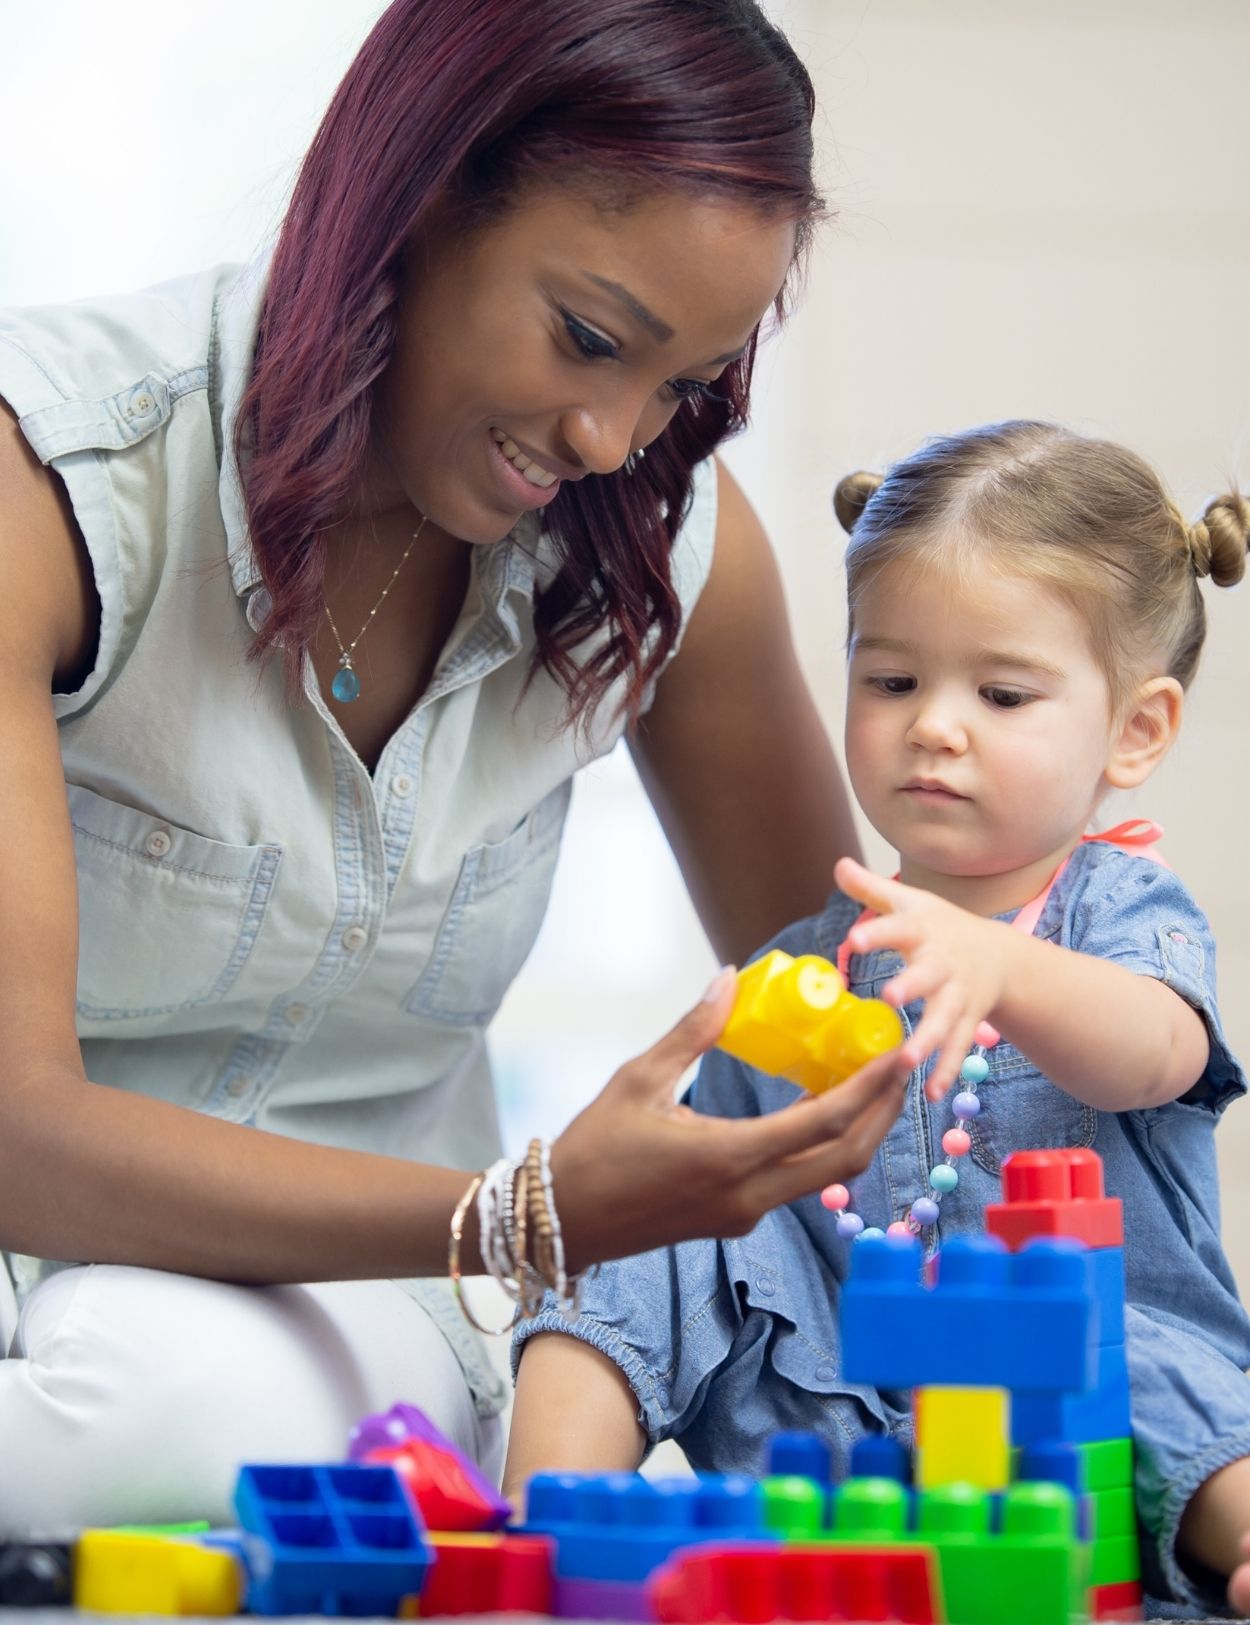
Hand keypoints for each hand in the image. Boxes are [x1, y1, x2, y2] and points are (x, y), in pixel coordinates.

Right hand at [549, 967, 909, 1272]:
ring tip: (872, 1082)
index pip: (824, 1123)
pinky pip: (799, 1181)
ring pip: (828, 1175)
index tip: (901, 1052)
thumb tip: (729, 978)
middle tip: (903, 1065)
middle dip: (884, 1112)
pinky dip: (823, 1144)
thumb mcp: (638, 1079)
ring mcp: (746, 1212)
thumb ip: (693, 1031)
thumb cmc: (594, 1147)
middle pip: (846, 1158)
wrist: (562, 1221)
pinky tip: (819, 1106)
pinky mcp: (737, 1218)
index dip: (871, 1087)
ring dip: (859, 1130)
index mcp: (728, 1157)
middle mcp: (749, 1194)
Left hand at [835, 856, 1007, 1101]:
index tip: (854, 940)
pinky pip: (957, 1048)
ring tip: (906, 1062)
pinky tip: (931, 1093)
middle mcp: (943, 963)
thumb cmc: (941, 926)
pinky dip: (946, 1071)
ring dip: (928, 1041)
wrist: (1000, 955)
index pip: (898, 927)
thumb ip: (872, 889)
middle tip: (890, 998)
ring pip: (945, 1019)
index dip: (877, 932)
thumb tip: (838, 863)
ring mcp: (958, 995)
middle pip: (929, 975)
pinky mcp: (968, 1022)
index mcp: (923, 930)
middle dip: (912, 986)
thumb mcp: (910, 902)